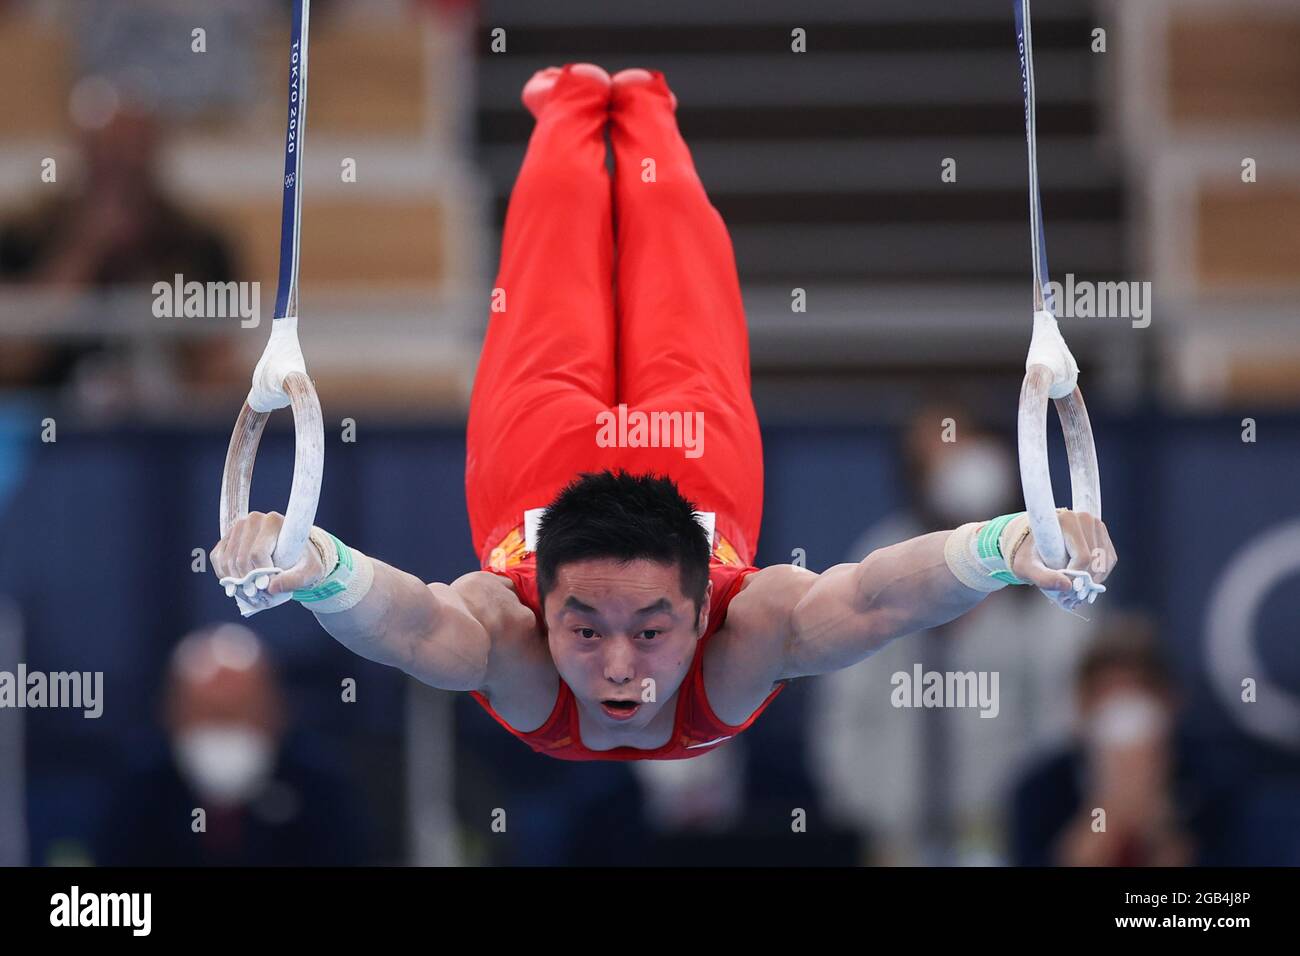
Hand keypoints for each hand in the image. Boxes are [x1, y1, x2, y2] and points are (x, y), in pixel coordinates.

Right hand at [211, 511, 329, 613]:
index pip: (258, 553)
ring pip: (228, 560)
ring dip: (236, 581)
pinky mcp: (228, 537)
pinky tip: (238, 583)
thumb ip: (294, 580)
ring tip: (250, 591)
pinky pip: (218, 559)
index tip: (266, 588)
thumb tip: (271, 588)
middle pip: (241, 558)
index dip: (260, 574)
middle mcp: (254, 519)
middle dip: (248, 581)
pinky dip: (225, 575)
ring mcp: (238, 527)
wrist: (295, 553)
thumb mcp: (309, 571)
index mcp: (274, 521)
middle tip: (258, 594)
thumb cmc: (304, 561)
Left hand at [1009, 510, 1116, 610]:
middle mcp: (1085, 519)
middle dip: (1083, 581)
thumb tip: (1067, 586)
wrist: (1034, 545)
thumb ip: (1043, 578)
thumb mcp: (1027, 567)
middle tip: (1068, 590)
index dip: (1076, 576)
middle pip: (1094, 562)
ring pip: (1103, 564)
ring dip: (1090, 580)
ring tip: (1072, 583)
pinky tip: (1081, 577)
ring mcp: (1097, 527)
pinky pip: (1108, 563)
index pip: (1082, 557)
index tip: (1065, 587)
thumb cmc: (1029, 555)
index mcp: (1066, 520)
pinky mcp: (1103, 537)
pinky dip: (1097, 575)